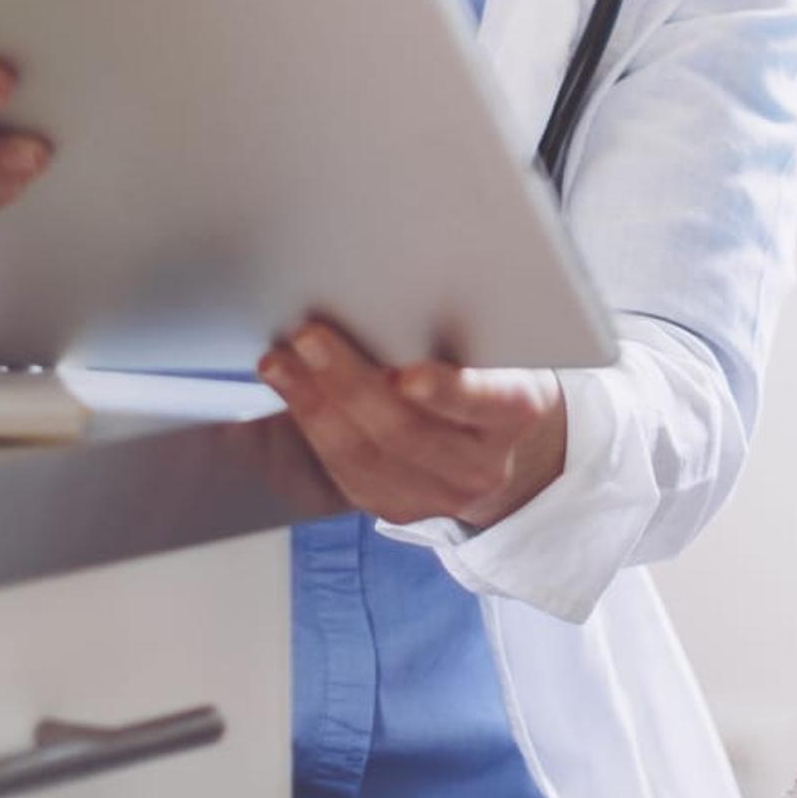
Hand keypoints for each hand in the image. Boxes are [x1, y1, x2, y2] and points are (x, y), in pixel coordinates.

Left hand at [254, 319, 565, 529]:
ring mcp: (438, 497)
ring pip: (366, 458)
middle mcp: (482, 467)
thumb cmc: (490, 367)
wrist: (499, 439)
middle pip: (408, 432)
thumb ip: (461, 328)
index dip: (448, 392)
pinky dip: (308, 428)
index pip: (486, 403)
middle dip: (350, 384)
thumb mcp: (499, 342)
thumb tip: (392, 290)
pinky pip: (344, 473)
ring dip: (314, 405)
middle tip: (310, 337)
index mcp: (516, 413)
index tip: (408, 375)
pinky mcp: (396, 507)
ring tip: (280, 362)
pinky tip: (286, 390)